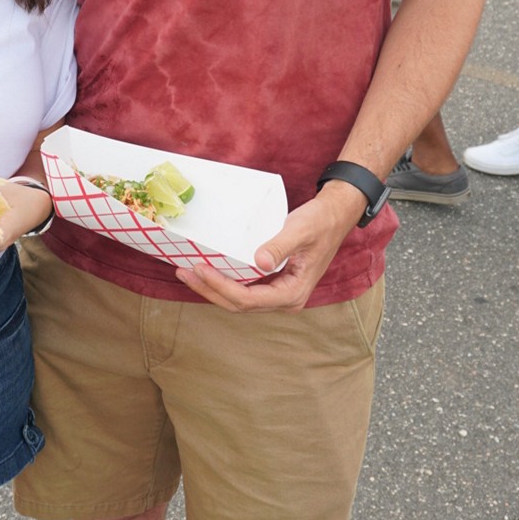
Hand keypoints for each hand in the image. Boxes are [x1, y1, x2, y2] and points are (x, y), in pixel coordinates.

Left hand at [174, 188, 362, 311]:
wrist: (335, 215)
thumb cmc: (321, 221)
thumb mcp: (301, 230)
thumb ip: (280, 246)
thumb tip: (259, 263)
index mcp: (293, 293)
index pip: (249, 299)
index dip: (221, 287)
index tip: (200, 269)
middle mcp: (285, 299)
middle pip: (239, 304)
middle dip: (209, 290)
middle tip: (183, 272)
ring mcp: (279, 292)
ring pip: (240, 299)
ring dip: (213, 288)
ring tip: (187, 272)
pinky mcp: (274, 282)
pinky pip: (245, 288)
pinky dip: (224, 281)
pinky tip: (208, 269)